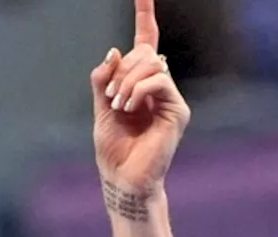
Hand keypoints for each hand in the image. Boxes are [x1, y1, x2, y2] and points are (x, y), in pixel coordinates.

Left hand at [90, 0, 190, 193]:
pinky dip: (137, 91)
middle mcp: (158, 87)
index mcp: (139, 84)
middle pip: (145, 53)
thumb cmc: (113, 149)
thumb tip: (114, 49)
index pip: (146, 42)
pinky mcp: (178, 110)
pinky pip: (159, 81)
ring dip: (127, 81)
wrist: (122, 179)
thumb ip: (103, 80)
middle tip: (109, 96)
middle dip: (121, 69)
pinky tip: (127, 108)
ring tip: (117, 105)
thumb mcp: (100, 109)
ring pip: (152, 65)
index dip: (145, 15)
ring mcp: (170, 98)